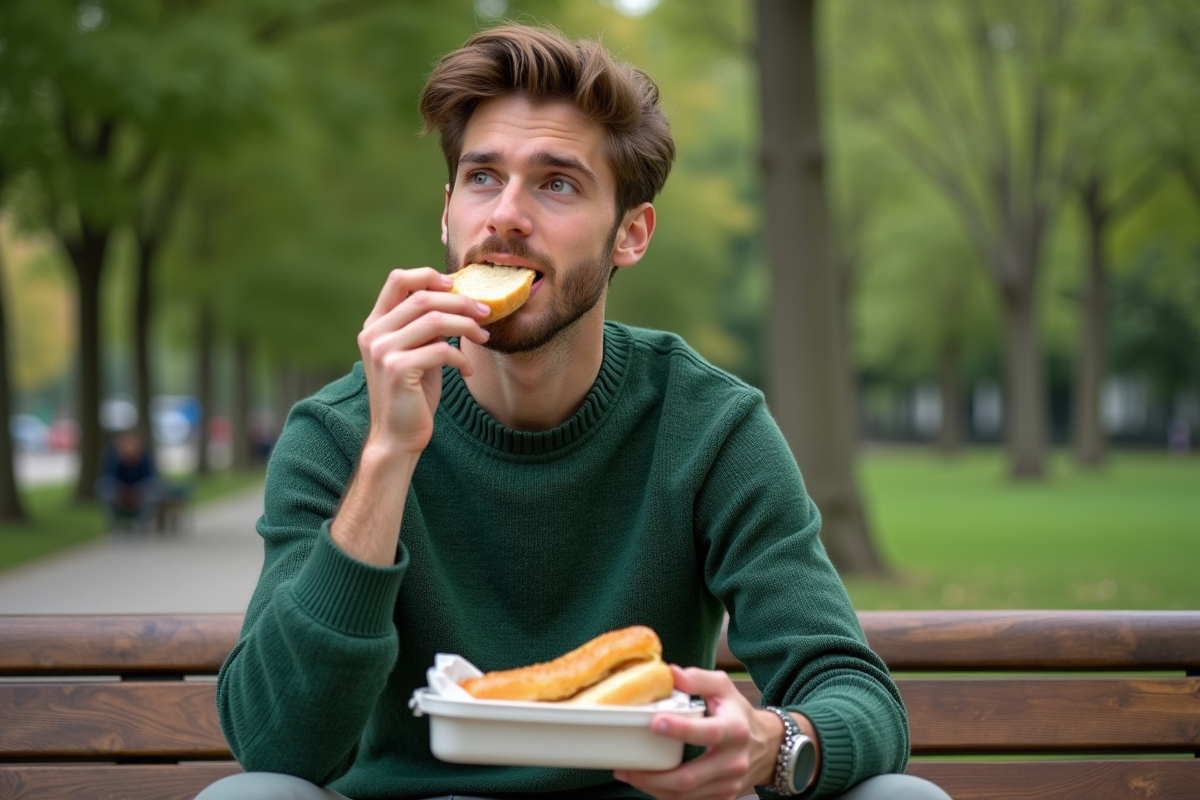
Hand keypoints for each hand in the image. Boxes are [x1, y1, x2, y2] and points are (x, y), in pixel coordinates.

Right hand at [357, 267, 490, 454]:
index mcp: (375, 324)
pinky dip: (460, 358)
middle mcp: (373, 333)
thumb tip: (457, 299)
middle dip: (460, 301)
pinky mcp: (397, 369)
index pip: (398, 279)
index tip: (456, 286)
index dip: (429, 276)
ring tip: (483, 337)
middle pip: (423, 298)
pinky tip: (466, 370)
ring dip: (466, 326)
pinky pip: (440, 350)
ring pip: (434, 320)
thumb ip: (425, 327)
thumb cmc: (412, 394)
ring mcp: (382, 351)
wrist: (398, 436)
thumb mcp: (417, 353)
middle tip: (485, 311)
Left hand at [613, 665, 794, 799]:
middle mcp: (733, 762)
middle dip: (653, 776)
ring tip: (628, 774)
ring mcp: (728, 785)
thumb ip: (698, 679)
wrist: (767, 746)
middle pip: (689, 778)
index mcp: (734, 730)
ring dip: (652, 788)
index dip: (680, 730)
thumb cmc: (738, 713)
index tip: (654, 723)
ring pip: (685, 796)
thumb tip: (671, 673)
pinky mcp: (723, 798)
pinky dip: (664, 795)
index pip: (707, 732)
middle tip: (625, 767)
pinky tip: (648, 783)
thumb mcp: (723, 687)